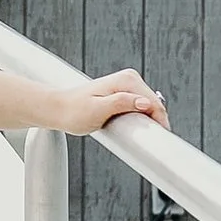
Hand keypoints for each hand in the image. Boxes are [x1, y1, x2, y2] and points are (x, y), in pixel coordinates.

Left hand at [51, 69, 166, 138]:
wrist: (58, 109)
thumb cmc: (74, 111)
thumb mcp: (98, 110)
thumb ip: (122, 103)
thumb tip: (145, 103)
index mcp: (127, 80)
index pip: (155, 102)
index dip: (160, 122)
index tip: (161, 139)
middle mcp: (129, 79)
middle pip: (154, 104)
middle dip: (154, 122)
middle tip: (147, 141)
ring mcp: (127, 86)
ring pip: (149, 107)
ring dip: (148, 121)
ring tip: (137, 134)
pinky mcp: (123, 94)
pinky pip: (141, 107)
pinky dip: (141, 118)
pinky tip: (133, 127)